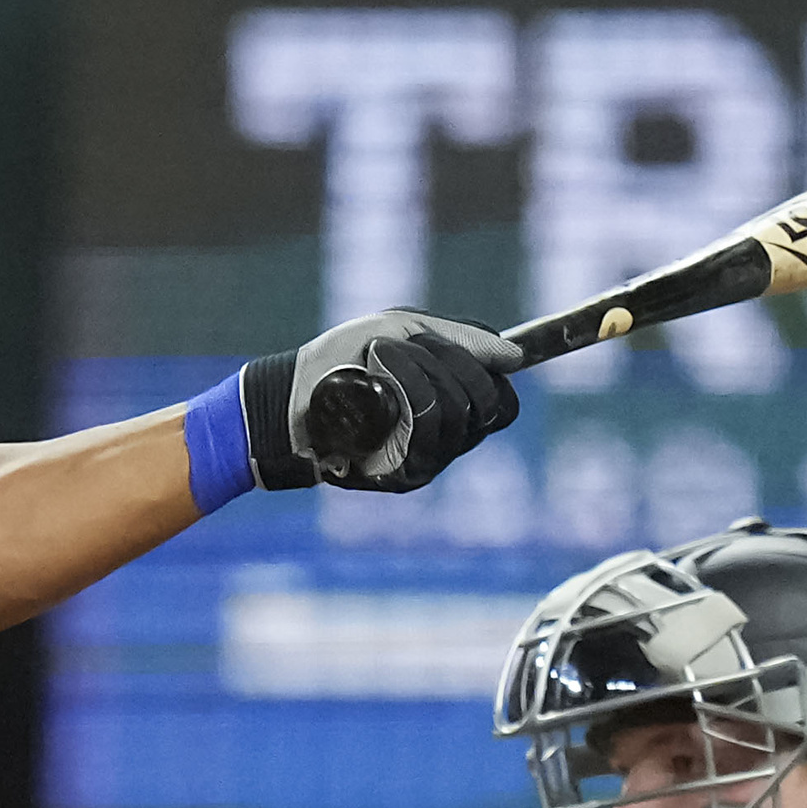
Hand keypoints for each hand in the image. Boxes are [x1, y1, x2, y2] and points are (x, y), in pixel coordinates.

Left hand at [255, 310, 520, 494]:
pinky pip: (425, 428)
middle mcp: (448, 444)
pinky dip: (402, 383)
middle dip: (452, 360)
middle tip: (411, 341)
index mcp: (456, 412)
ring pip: (457, 414)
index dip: (490, 373)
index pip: (504, 405)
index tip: (460, 349)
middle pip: (487, 407)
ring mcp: (427, 462)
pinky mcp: (403, 476)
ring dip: (420, 367)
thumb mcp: (403, 331)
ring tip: (380, 352)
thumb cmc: (343, 360)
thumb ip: (461, 340)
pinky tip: (372, 370)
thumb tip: (516, 356)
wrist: (290, 393)